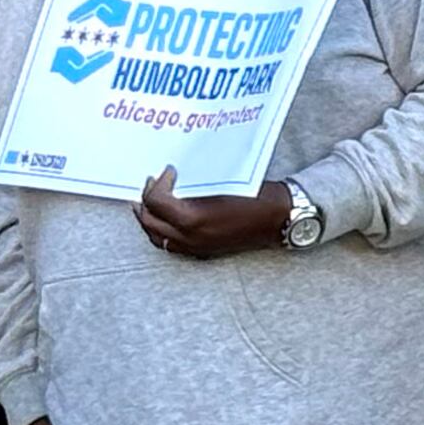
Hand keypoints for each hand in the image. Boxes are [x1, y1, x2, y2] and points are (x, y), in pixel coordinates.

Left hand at [137, 169, 292, 259]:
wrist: (278, 218)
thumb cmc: (254, 196)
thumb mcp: (219, 183)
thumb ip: (192, 184)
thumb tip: (172, 176)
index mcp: (192, 219)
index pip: (155, 201)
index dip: (157, 183)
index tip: (168, 171)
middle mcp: (189, 237)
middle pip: (149, 221)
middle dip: (145, 200)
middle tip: (152, 184)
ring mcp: (195, 248)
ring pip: (156, 237)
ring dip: (149, 218)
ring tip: (149, 202)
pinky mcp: (202, 252)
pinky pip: (170, 245)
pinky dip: (162, 231)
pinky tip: (165, 218)